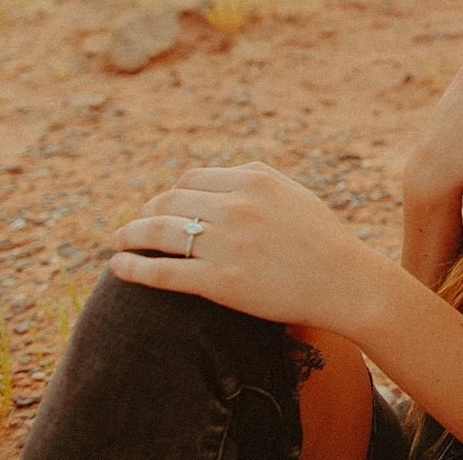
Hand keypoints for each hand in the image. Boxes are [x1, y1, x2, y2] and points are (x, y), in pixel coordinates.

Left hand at [109, 163, 387, 332]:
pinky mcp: (219, 281)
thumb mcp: (293, 195)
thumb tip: (220, 179)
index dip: (170, 194)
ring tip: (118, 243)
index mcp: (254, 179)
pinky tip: (117, 267)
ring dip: (129, 235)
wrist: (346, 283)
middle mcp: (237, 205)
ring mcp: (226, 243)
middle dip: (146, 212)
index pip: (191, 179)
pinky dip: (132, 267)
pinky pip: (162, 270)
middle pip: (169, 201)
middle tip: (135, 227)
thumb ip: (256, 183)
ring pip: (158, 231)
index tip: (161, 207)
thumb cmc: (323, 241)